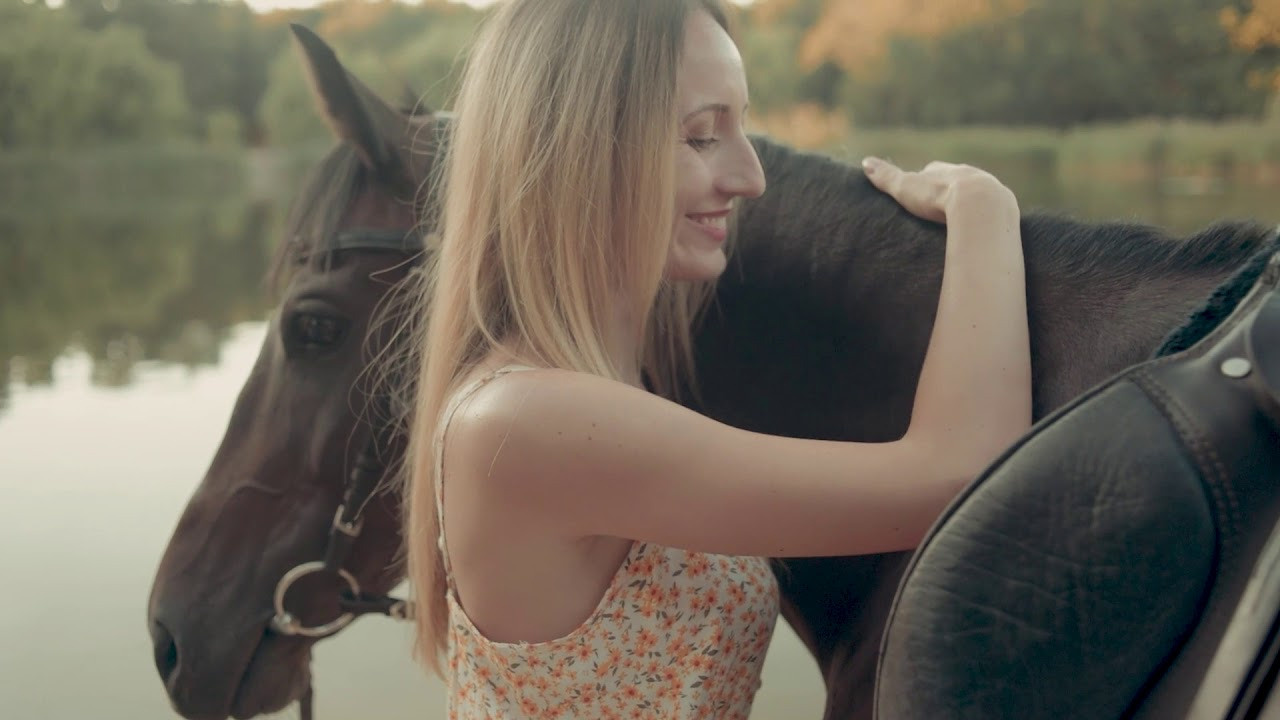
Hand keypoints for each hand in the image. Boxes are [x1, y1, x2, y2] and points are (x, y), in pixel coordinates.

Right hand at [861, 156, 1016, 224]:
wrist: (979, 205)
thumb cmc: (939, 196)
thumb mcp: (906, 188)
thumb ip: (887, 177)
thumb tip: (865, 162)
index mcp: (944, 170)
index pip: (932, 171)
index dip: (925, 180)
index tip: (919, 190)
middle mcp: (968, 174)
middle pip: (956, 179)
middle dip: (949, 188)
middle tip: (940, 203)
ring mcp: (988, 188)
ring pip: (976, 192)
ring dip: (969, 201)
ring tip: (961, 217)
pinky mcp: (1002, 206)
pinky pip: (992, 209)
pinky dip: (985, 214)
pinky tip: (981, 225)